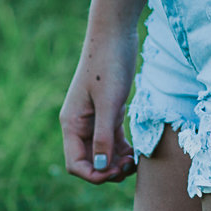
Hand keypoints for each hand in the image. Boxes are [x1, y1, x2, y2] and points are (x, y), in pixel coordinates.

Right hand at [60, 34, 138, 183]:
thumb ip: (103, 136)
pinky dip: (123, 150)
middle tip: (130, 166)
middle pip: (90, 162)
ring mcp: (94, 119)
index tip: (116, 172)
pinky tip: (138, 152)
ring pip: (103, 153)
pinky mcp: (109, 112)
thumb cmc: (108, 65)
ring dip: (117, 163)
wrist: (115, 35)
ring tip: (135, 161)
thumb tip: (100, 168)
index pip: (76, 164)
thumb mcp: (109, 102)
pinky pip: (113, 140)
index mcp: (72, 124)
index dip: (93, 175)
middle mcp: (80, 125)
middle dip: (108, 170)